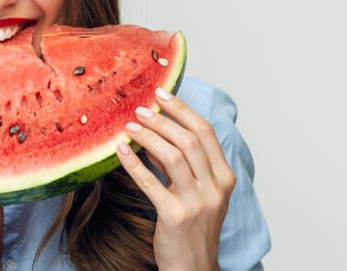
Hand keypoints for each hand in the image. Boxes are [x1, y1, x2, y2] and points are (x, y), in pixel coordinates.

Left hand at [116, 88, 235, 270]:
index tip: (162, 94)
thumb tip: (154, 134)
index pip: (205, 132)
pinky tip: (121, 151)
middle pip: (189, 140)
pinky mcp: (175, 216)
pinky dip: (134, 164)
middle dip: (162, 120)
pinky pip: (150, 182)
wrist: (193, 267)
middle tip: (140, 110)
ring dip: (148, 137)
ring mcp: (197, 203)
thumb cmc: (193, 227)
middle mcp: (215, 188)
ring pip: (173, 156)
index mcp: (225, 177)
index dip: (183, 110)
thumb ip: (177, 163)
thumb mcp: (195, 192)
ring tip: (129, 127)